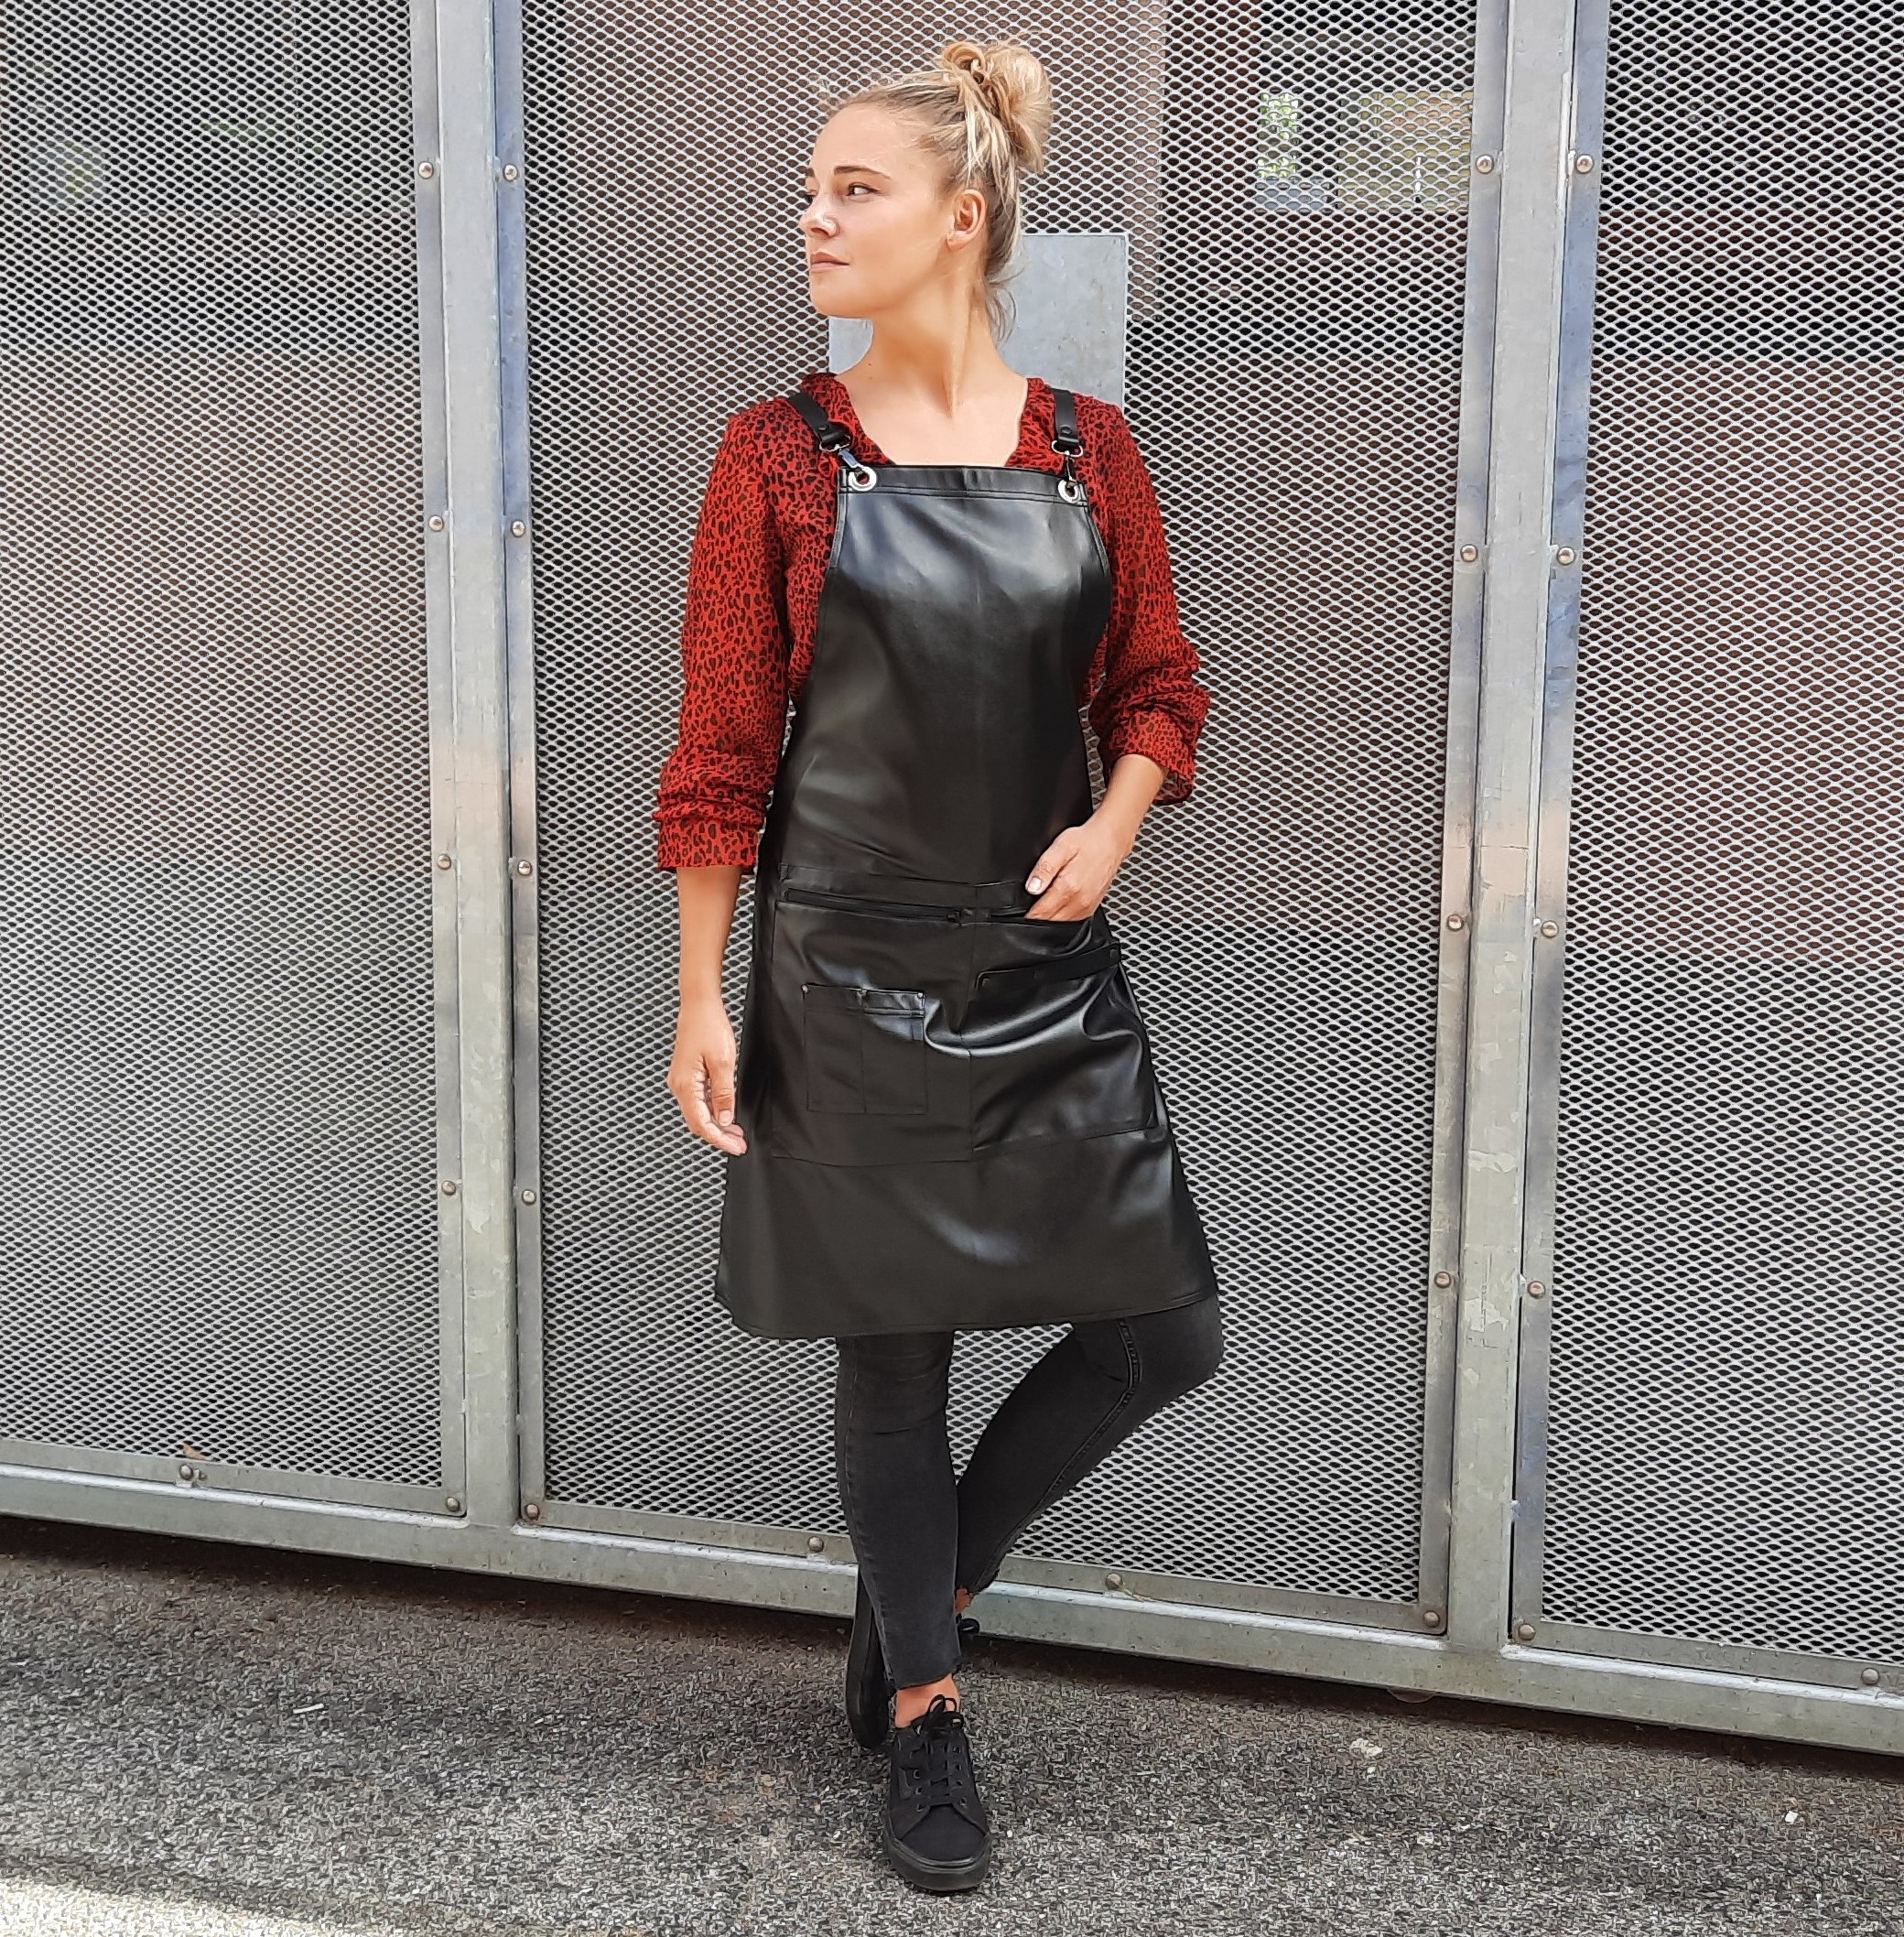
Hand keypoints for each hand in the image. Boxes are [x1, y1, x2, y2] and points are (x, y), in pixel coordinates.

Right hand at [668, 992, 747, 1152]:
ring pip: (698, 1112)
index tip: (736, 1147)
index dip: (720, 1139)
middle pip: (698, 1122)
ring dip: (716, 1124)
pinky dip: (712, 1111)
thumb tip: (724, 1117)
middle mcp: (679, 1085)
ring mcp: (681, 1080)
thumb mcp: (723, 1062)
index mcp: (685, 1085)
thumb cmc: (709, 1027)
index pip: (702, 1124)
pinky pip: (697, 1100)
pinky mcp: (686, 1075)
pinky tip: (725, 1113)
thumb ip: (724, 1093)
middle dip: (719, 1136)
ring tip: (735, 1132)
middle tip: (739, 1144)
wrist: (699, 1006)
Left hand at [1023, 811, 1136, 918]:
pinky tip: (1058, 904)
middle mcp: (1080, 901)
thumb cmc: (1087, 841)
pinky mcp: (1092, 907)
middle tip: (1030, 904)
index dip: (1027, 915)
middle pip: (1050, 923)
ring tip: (1044, 903)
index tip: (1020, 910)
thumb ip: (1044, 868)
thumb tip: (1032, 887)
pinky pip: (1072, 921)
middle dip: (1037, 917)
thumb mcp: (1060, 847)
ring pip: (1061, 924)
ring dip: (1050, 918)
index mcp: (1068, 888)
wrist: (1111, 841)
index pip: (1041, 914)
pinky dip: (1062, 917)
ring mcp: (1087, 906)